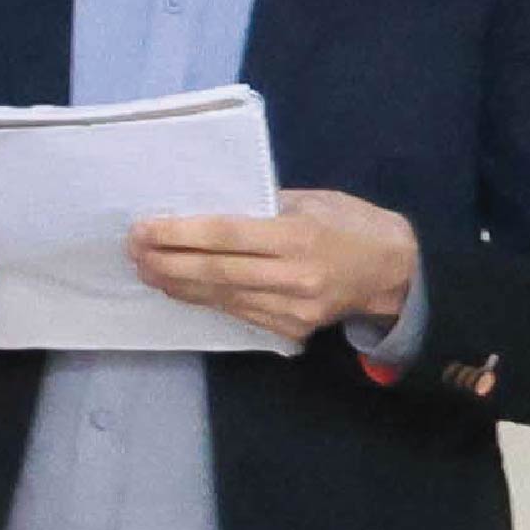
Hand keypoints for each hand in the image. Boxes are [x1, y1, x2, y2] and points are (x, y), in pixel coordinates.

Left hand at [130, 187, 422, 345]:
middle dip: (166, 263)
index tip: (143, 229)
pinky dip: (205, 300)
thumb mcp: (312, 200)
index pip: (225, 236)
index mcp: (297, 236)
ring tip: (146, 270)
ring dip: (178, 285)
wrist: (397, 272)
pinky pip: (238, 312)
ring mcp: (293, 308)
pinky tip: (181, 289)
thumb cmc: (353, 224)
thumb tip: (208, 208)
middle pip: (215, 272)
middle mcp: (293, 276)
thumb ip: (263, 206)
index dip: (179, 234)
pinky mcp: (292, 328)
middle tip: (132, 252)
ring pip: (221, 297)